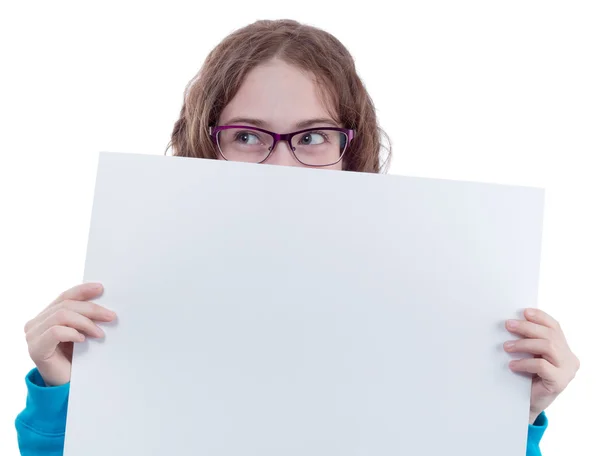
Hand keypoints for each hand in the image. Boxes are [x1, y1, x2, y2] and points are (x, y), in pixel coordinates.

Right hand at [24, 283, 115, 385]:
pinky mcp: (36, 349)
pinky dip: (73, 333)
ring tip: (99, 333)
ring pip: (61, 315)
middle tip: (110, 316)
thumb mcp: (82, 332)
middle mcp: (35, 323)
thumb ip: (84, 317)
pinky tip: (83, 339)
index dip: (83, 290)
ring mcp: (33, 336)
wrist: (67, 386)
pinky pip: (55, 332)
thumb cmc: (76, 358)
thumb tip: (104, 302)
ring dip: (85, 322)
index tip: (101, 288)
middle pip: (66, 304)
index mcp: (45, 316)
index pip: (65, 296)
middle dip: (91, 308)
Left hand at [504, 308, 579, 423]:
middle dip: (527, 327)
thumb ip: (530, 341)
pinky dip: (525, 362)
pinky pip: (542, 365)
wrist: (527, 405)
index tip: (524, 312)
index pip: (555, 326)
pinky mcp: (559, 382)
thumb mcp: (530, 355)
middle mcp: (569, 358)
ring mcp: (567, 370)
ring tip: (507, 346)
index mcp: (564, 348)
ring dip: (524, 344)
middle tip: (508, 325)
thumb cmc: (527, 378)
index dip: (540, 317)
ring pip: (548, 346)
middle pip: (550, 335)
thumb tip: (513, 322)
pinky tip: (513, 365)